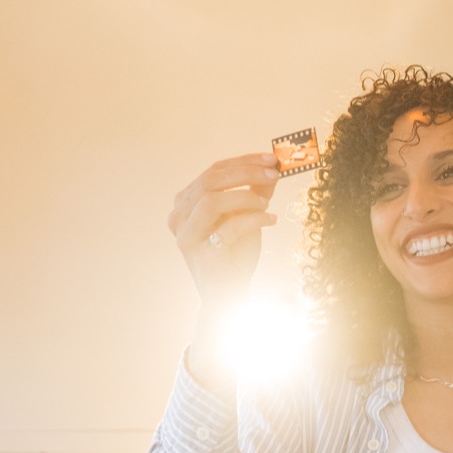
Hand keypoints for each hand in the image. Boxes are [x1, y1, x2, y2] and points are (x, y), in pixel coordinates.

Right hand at [168, 153, 281, 310]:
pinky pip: (228, 228)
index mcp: (186, 203)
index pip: (213, 171)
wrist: (229, 293)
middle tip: (273, 175)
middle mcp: (179, 217)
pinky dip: (254, 219)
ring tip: (266, 204)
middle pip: (209, 181)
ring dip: (245, 197)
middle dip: (246, 173)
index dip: (243, 162)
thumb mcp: (247, 217)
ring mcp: (187, 237)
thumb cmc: (236, 254)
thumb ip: (255, 193)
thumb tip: (271, 168)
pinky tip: (270, 220)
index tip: (270, 159)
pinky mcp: (201, 255)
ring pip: (211, 201)